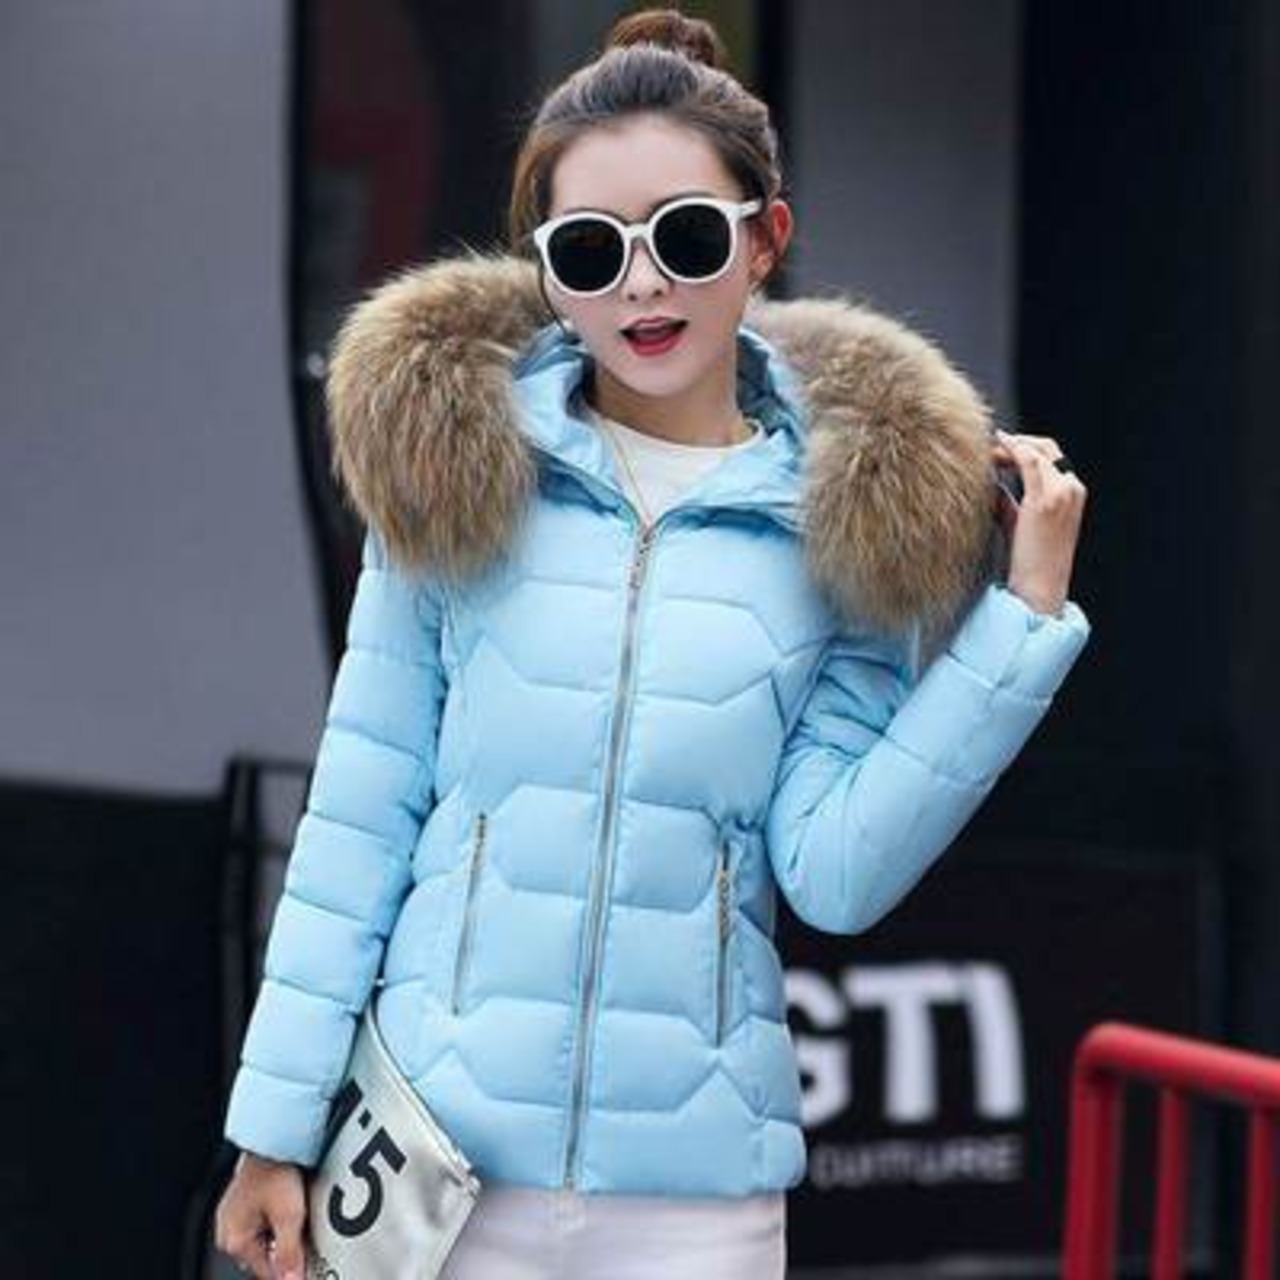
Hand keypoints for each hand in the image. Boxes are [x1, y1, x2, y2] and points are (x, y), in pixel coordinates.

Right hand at [214, 1151, 307, 1279]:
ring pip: (263, 1239)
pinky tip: (286, 1206)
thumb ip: (290, 1253)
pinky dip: (273, 1220)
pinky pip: (260, 1222)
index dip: (289, 1271)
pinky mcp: (242, 1202)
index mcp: (234, 1240)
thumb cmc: (275, 1170)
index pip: (266, 1272)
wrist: (273, 1140)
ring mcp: (233, 1215)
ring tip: (293, 1213)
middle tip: (301, 1231)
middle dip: (283, 1250)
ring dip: (279, 1235)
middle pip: (263, 1257)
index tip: (303, 1269)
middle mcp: (228, 1230)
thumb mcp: (289, 1216)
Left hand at [991, 429, 1087, 616]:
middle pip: (1047, 448)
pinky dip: (1011, 450)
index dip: (1025, 448)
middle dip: (1018, 442)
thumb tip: (990, 483)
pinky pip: (1028, 461)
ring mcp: (1062, 492)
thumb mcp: (1021, 522)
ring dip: (1011, 446)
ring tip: (987, 453)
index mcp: (1073, 493)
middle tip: (990, 447)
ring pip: (1037, 451)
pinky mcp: (1045, 500)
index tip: (999, 449)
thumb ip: (1010, 499)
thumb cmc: (1029, 559)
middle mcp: (1072, 488)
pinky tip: (994, 451)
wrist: (1040, 586)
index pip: (1051, 457)